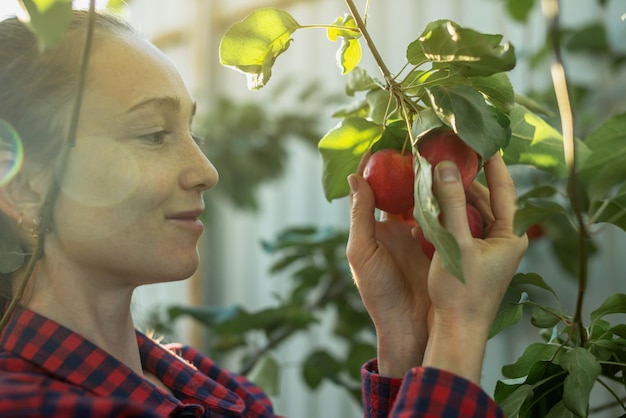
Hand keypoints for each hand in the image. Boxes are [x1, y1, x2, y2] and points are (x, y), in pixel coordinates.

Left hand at [346, 153, 431, 376]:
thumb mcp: (362, 252)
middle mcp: (398, 224)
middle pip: (401, 185)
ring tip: (439, 149)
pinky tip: (457, 178)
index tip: (382, 136)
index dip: (374, 162)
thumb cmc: (378, 292)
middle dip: (408, 162)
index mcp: (375, 225)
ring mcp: (421, 232)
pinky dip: (449, 197)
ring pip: (425, 196)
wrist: (410, 327)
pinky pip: (446, 213)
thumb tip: (355, 178)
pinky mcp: (443, 241)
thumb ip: (360, 216)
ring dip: (430, 175)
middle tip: (419, 135)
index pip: (372, 185)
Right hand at [422, 153, 527, 382]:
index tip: (483, 139)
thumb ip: (451, 204)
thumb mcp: (455, 243)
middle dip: (467, 179)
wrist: (456, 331)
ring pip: (472, 214)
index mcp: (509, 236)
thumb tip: (445, 166)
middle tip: (449, 156)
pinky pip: (462, 228)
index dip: (494, 164)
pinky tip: (430, 206)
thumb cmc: (461, 292)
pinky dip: (448, 215)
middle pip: (485, 200)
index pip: (504, 190)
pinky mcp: (472, 258)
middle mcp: (502, 241)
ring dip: (454, 197)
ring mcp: (487, 250)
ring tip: (436, 175)